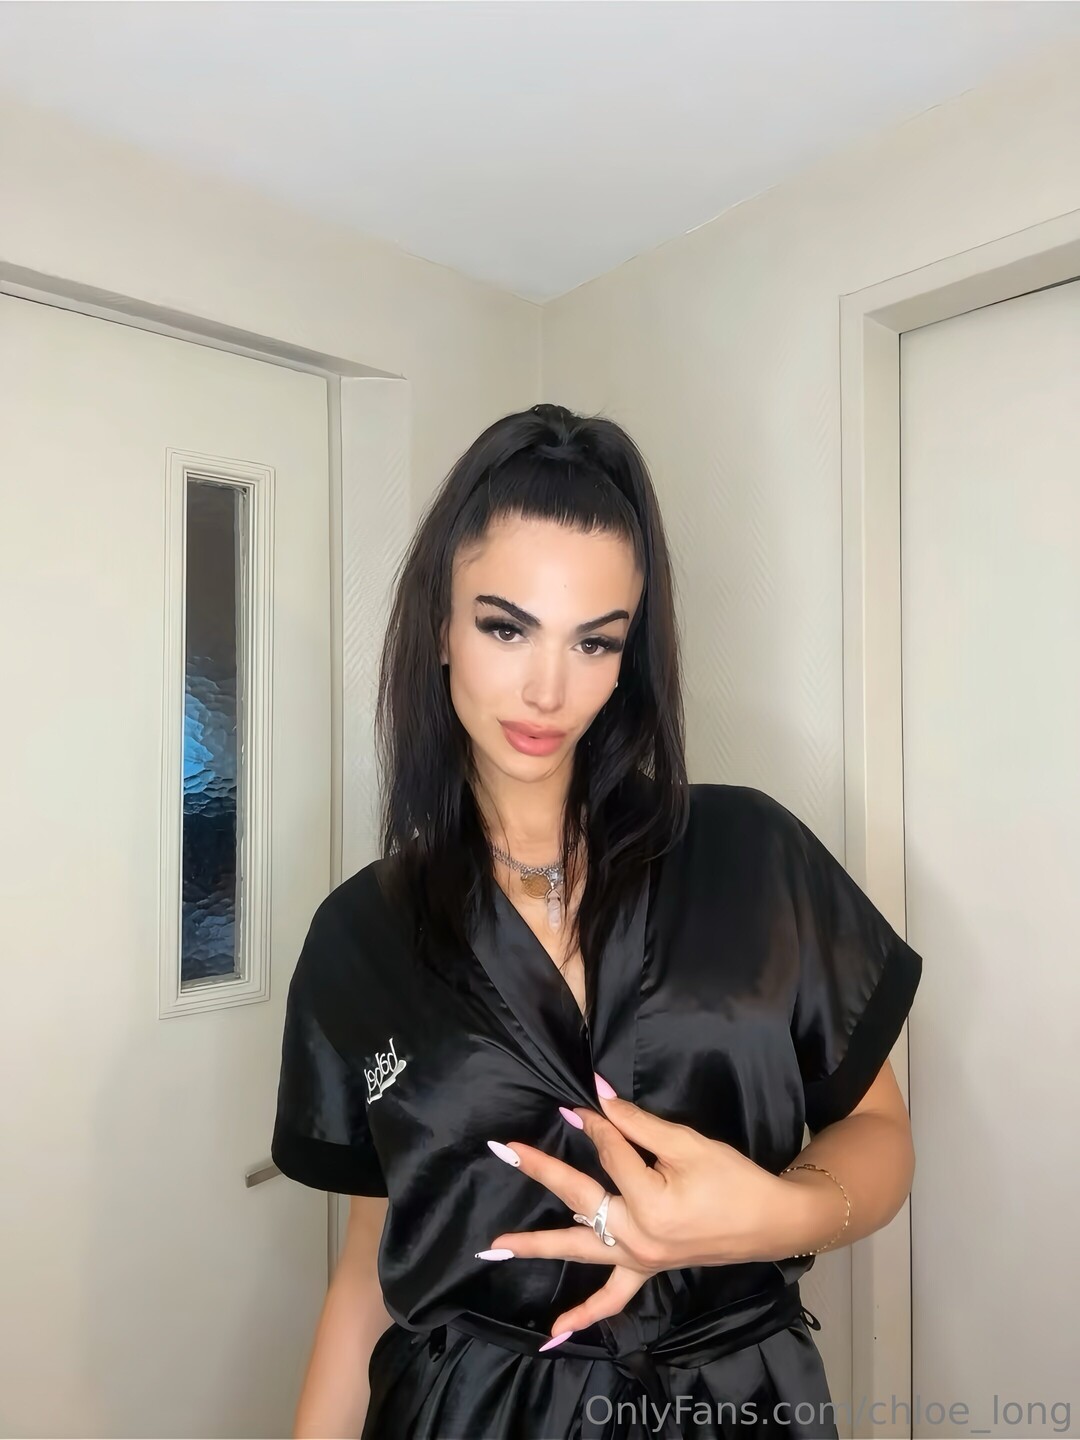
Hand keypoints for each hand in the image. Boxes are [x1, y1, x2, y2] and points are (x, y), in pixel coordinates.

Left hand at [482, 1076, 807, 1337]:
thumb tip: (597, 1095)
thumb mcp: (688, 1144)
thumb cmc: (732, 1179)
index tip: (577, 1101)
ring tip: (494, 1246)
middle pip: (579, 1197)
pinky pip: (612, 1298)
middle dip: (541, 1170)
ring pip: (579, 1249)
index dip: (595, 1122)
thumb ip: (637, 1124)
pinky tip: (553, 1331)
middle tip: (505, 1150)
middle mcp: (637, 1237)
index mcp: (649, 1204)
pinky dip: (584, 1314)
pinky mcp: (646, 1270)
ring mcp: (639, 1259)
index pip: (609, 1153)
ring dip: (536, 1245)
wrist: (768, 1222)